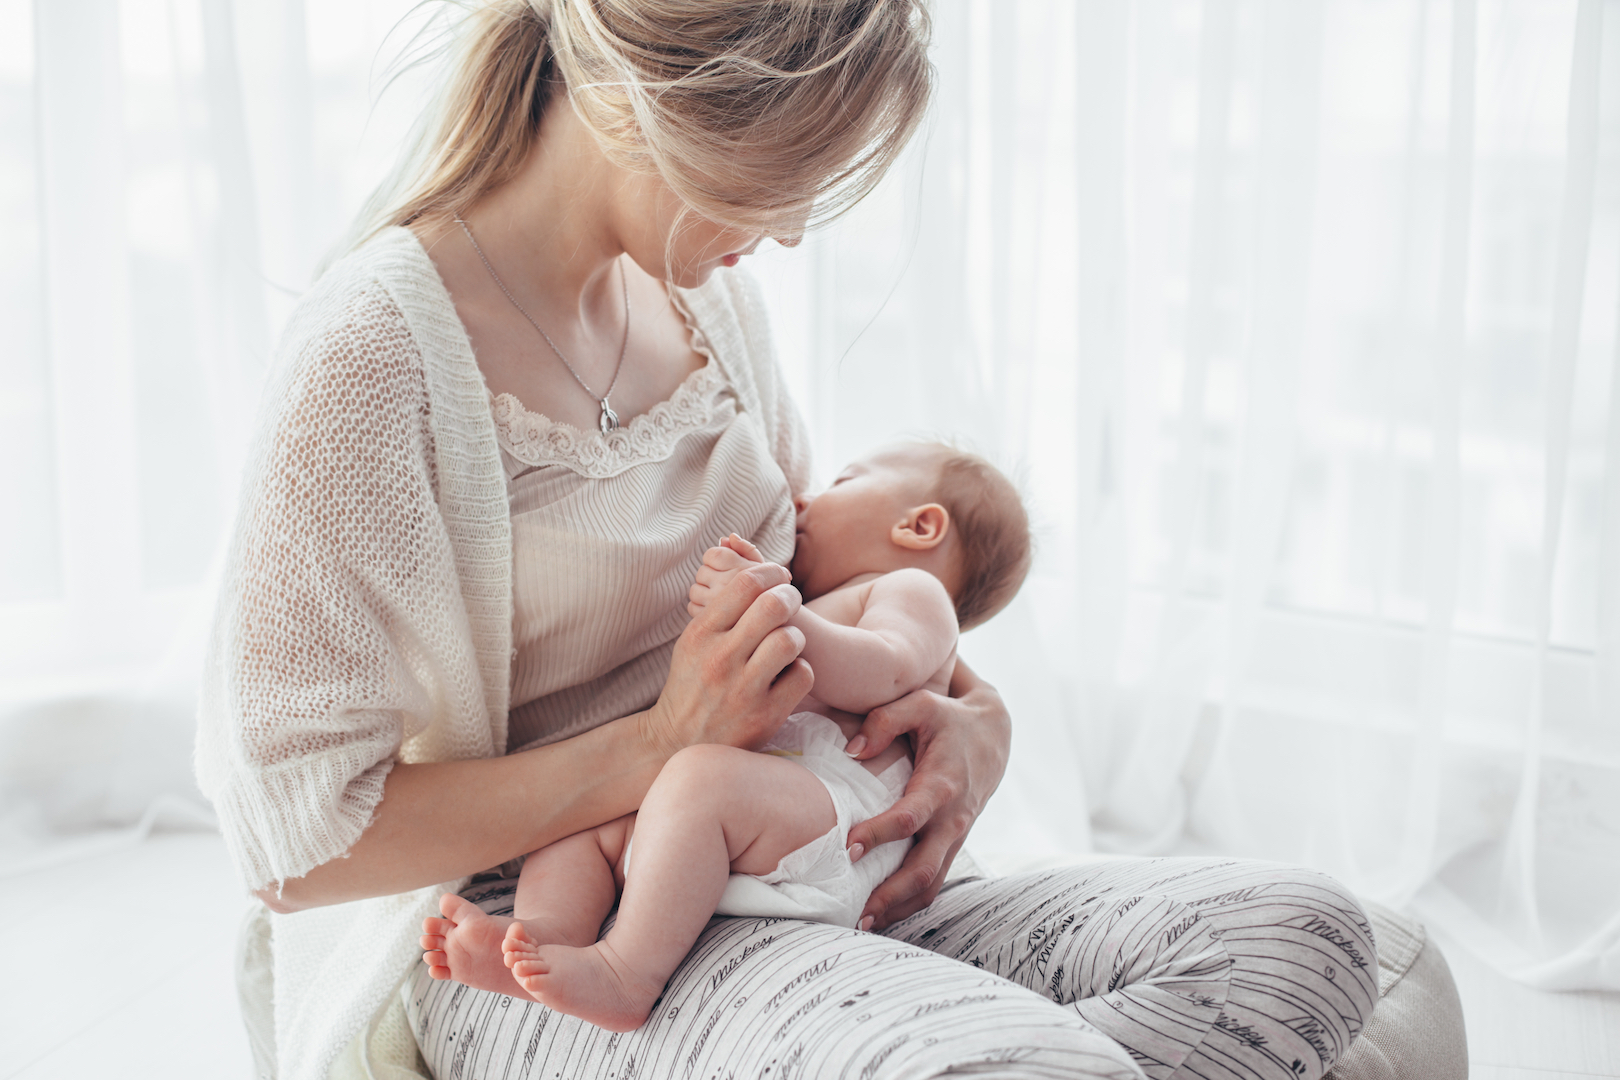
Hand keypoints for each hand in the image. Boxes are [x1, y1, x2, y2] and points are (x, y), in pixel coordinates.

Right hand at [646, 560, 813, 755]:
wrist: (675, 742)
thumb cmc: (691, 684)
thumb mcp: (692, 642)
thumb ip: (720, 610)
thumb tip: (757, 575)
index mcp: (701, 634)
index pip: (745, 584)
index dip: (771, 573)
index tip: (779, 577)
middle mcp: (721, 658)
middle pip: (773, 605)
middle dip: (790, 596)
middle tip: (791, 601)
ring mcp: (743, 689)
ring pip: (789, 639)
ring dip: (796, 636)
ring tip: (788, 643)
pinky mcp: (765, 715)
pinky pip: (802, 675)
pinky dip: (800, 670)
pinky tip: (788, 673)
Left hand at [687, 534, 769, 616]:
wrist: (781, 628)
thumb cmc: (772, 594)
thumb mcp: (766, 568)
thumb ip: (746, 549)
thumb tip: (727, 538)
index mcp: (742, 569)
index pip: (711, 554)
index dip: (715, 559)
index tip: (726, 568)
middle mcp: (730, 586)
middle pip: (701, 572)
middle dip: (710, 576)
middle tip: (725, 585)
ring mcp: (719, 606)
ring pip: (695, 591)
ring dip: (703, 593)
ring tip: (722, 599)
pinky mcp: (711, 623)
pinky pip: (693, 608)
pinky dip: (700, 609)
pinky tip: (717, 612)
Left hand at [843, 660, 1010, 929]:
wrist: (994, 734)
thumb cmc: (949, 718)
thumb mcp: (921, 705)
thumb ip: (884, 721)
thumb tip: (851, 751)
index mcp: (943, 784)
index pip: (911, 818)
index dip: (880, 834)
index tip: (848, 847)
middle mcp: (953, 818)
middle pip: (925, 869)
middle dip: (890, 895)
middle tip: (856, 913)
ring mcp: (955, 836)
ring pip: (932, 884)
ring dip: (899, 907)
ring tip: (863, 924)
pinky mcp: (952, 844)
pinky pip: (935, 881)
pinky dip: (910, 902)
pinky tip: (882, 914)